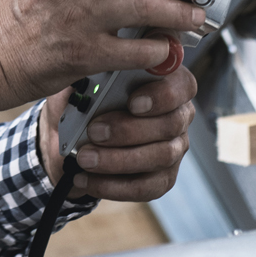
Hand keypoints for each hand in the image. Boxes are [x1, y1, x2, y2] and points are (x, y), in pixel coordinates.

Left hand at [38, 63, 196, 200]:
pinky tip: (85, 179)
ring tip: (85, 158)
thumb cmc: (85, 98)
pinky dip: (113, 186)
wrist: (73, 136)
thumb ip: (98, 71)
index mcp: (166, 83)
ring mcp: (173, 148)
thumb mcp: (86, 78)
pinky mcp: (161, 178)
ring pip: (160, 157)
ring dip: (118, 159)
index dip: (162, 95)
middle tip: (94, 131)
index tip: (133, 103)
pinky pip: (146, 187)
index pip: (182, 86)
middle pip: (171, 124)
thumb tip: (98, 69)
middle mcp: (177, 115)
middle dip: (129, 130)